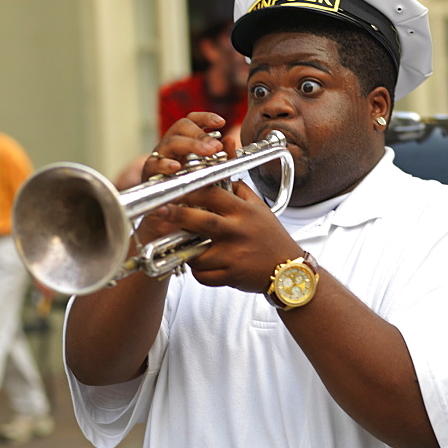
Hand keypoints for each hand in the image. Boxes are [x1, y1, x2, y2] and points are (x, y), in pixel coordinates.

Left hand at [140, 180, 301, 293]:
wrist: (288, 269)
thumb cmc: (270, 236)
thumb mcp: (259, 208)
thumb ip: (239, 189)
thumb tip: (222, 171)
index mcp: (243, 211)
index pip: (214, 194)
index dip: (191, 189)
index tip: (173, 187)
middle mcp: (238, 231)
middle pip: (202, 221)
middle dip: (178, 215)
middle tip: (159, 210)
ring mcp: (234, 255)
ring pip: (197, 253)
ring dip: (186, 251)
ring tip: (185, 246)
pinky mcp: (231, 275)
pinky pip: (203, 275)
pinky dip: (198, 272)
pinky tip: (204, 266)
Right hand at [142, 111, 230, 182]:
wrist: (171, 204)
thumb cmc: (192, 184)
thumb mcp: (212, 169)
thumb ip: (224, 156)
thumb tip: (231, 139)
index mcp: (185, 139)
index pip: (192, 120)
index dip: (206, 117)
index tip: (222, 123)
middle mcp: (171, 144)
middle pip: (182, 126)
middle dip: (201, 134)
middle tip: (217, 146)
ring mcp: (160, 156)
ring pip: (171, 142)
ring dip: (190, 145)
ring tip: (207, 152)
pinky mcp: (150, 172)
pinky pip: (154, 164)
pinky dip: (165, 164)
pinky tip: (176, 167)